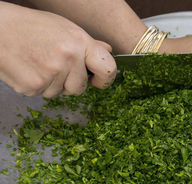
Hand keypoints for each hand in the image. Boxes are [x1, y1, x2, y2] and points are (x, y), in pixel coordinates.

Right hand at [0, 2, 116, 97]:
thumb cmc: (29, 25)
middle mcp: (69, 58)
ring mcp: (51, 73)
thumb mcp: (63, 27)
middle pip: (80, 88)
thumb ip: (87, 43)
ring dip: (50, 84)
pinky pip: (41, 94)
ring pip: (59, 93)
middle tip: (53, 65)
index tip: (98, 81)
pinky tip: (27, 68)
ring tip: (37, 62)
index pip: (108, 69)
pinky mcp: (34, 85)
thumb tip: (107, 51)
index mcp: (80, 42)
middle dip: (69, 82)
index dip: (105, 79)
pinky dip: (34, 85)